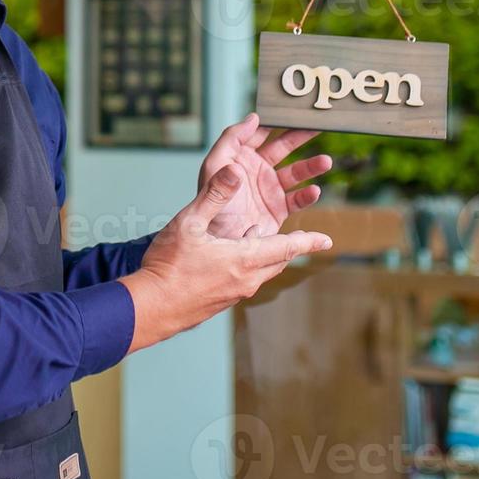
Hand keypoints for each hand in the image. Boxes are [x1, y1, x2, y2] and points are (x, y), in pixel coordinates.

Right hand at [119, 165, 333, 352]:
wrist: (151, 308)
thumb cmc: (168, 265)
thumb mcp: (189, 223)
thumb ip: (214, 195)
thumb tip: (235, 171)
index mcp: (244, 259)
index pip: (287, 247)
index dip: (308, 241)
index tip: (327, 239)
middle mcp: (245, 279)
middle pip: (278, 261)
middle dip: (291, 248)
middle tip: (302, 239)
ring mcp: (233, 293)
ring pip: (261, 272)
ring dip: (268, 256)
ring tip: (267, 243)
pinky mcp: (221, 301)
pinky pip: (245, 280)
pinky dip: (249, 266)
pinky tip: (233, 258)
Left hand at [197, 113, 331, 239]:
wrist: (216, 241)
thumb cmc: (209, 202)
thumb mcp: (215, 166)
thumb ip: (231, 139)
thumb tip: (253, 118)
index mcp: (240, 155)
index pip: (261, 132)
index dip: (276, 121)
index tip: (292, 110)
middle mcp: (257, 169)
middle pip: (284, 147)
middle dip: (300, 136)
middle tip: (317, 127)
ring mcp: (269, 189)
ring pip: (296, 172)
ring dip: (311, 166)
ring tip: (325, 162)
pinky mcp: (278, 209)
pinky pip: (298, 199)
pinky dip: (307, 195)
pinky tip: (314, 191)